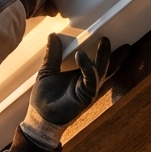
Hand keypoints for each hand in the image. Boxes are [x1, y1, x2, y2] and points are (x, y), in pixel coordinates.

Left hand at [20, 34, 128, 149]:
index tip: (107, 35)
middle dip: (110, 51)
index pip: (96, 61)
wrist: (40, 116)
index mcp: (81, 76)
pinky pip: (91, 79)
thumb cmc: (44, 97)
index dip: (104, 50)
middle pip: (104, 64)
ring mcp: (89, 89)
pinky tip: (81, 55)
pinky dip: (87, 67)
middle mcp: (88, 82)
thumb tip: (54, 35)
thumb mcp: (48, 70)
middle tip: (111, 36)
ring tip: (103, 41)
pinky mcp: (86, 96)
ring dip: (103, 56)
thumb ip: (53, 54)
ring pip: (101, 70)